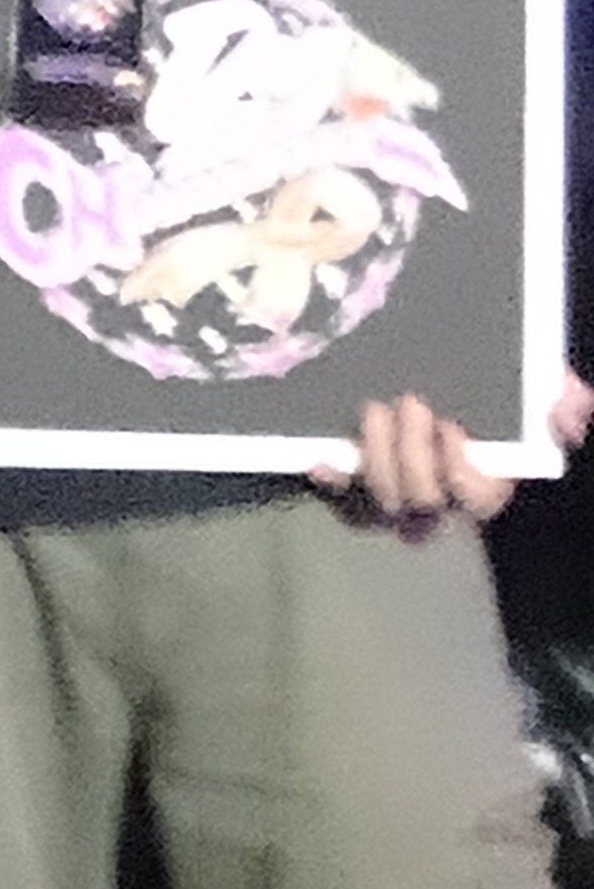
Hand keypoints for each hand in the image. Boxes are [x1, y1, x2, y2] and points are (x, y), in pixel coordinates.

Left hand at [310, 371, 585, 535]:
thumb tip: (569, 405)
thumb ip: (561, 403)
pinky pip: (341, 493)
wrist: (454, 390)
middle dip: (411, 455)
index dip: (460, 471)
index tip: (452, 427)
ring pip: (379, 498)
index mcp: (485, 484)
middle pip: (419, 499)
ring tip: (374, 410)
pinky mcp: (360, 480)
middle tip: (410, 402)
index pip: (475, 498)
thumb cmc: (499, 401)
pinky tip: (320, 458)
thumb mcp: (537, 396)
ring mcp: (397, 492)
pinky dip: (332, 478)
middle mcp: (439, 498)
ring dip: (376, 457)